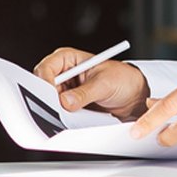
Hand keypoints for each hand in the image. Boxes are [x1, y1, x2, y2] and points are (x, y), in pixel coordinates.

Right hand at [33, 47, 147, 120]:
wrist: (133, 95)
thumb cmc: (121, 79)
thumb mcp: (104, 84)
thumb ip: (85, 93)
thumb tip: (67, 101)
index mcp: (67, 58)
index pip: (46, 68)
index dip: (46, 82)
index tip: (52, 96)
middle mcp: (63, 73)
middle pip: (44, 86)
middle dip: (50, 98)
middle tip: (60, 108)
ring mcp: (66, 90)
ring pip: (50, 101)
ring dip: (58, 109)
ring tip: (73, 112)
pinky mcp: (70, 104)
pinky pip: (60, 111)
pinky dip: (65, 116)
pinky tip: (75, 117)